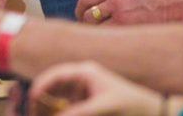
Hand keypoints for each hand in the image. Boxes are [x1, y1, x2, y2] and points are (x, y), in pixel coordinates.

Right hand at [27, 61, 163, 115]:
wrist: (150, 112)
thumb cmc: (132, 104)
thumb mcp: (105, 107)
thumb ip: (79, 112)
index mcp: (84, 72)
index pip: (55, 74)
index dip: (40, 85)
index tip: (32, 100)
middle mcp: (79, 80)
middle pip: (51, 86)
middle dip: (40, 99)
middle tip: (31, 112)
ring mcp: (80, 93)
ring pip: (55, 98)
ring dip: (46, 107)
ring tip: (38, 114)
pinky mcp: (83, 105)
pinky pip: (64, 108)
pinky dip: (57, 112)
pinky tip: (51, 115)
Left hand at [75, 0, 182, 24]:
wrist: (175, 3)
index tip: (84, 7)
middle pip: (85, 0)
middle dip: (81, 12)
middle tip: (83, 20)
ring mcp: (117, 5)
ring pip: (90, 16)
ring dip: (89, 24)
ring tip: (95, 29)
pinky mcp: (122, 21)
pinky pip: (102, 29)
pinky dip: (100, 33)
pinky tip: (104, 36)